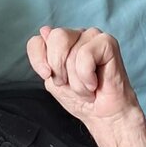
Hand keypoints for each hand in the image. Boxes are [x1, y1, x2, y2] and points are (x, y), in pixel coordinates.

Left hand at [26, 27, 141, 126]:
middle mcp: (77, 35)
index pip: (37, 40)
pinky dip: (87, 75)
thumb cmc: (81, 100)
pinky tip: (95, 82)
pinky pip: (86, 55)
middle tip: (70, 83)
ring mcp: (93, 37)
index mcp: (61, 43)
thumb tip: (44, 31)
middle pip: (56, 38)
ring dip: (76, 79)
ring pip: (71, 51)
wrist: (103, 115)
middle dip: (59, 68)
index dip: (38, 59)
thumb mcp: (53, 81)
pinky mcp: (107, 42)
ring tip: (87, 87)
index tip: (47, 76)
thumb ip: (45, 58)